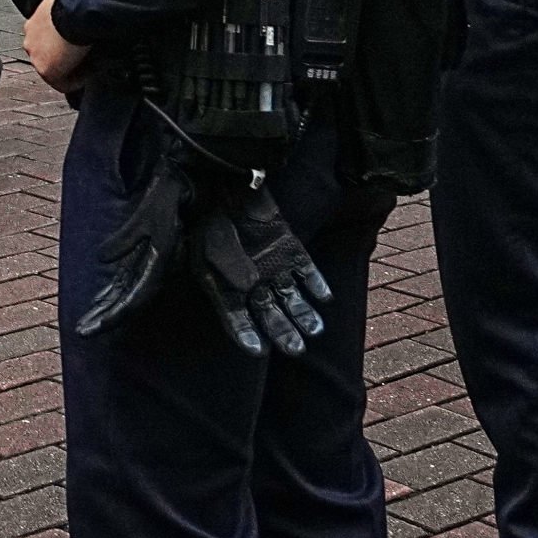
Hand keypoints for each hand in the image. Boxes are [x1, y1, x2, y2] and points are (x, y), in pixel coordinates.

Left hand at [20, 0, 90, 99]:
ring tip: (88, 63)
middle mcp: (30, 41)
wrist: (76, 12)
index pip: (45, 39)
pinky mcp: (48, 72)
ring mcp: (37, 58)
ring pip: (55, 69)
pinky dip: (77, 80)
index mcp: (33, 23)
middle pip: (49, 56)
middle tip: (84, 54)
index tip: (76, 43)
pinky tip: (89, 72)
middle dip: (65, 57)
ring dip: (71, 67)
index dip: (62, 44)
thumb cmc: (71, 1)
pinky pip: (63, 84)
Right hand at [188, 171, 330, 357]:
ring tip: (315, 330)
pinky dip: (316, 284)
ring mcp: (273, 267)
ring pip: (291, 297)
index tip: (258, 350)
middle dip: (282, 332)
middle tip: (296, 349)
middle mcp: (252, 282)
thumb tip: (251, 287)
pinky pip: (307, 272)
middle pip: (268, 313)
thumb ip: (231, 267)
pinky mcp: (291, 251)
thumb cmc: (212, 218)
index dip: (246, 334)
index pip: (236, 317)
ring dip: (303, 314)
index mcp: (226, 286)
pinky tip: (325, 298)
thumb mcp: (213, 244)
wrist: (228, 186)